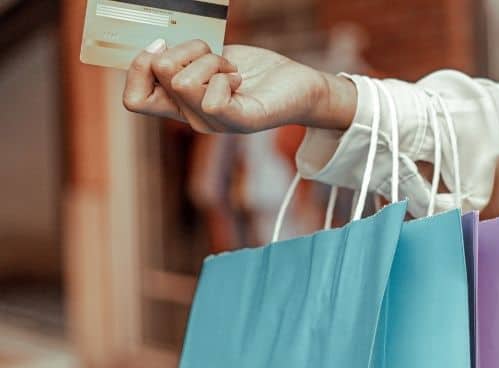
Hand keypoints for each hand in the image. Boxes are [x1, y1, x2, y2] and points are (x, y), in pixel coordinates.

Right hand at [123, 40, 356, 132]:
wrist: (298, 85)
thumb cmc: (253, 71)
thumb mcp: (206, 61)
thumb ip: (181, 61)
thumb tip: (154, 49)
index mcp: (180, 105)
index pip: (133, 100)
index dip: (139, 67)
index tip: (163, 47)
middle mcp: (193, 119)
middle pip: (161, 74)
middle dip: (186, 50)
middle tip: (215, 59)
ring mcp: (216, 124)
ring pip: (183, 80)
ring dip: (210, 60)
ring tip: (232, 70)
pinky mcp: (242, 122)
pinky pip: (212, 100)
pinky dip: (223, 78)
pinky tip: (238, 80)